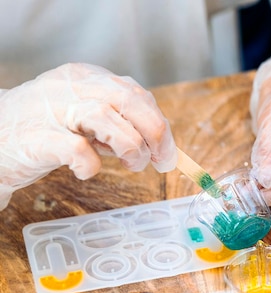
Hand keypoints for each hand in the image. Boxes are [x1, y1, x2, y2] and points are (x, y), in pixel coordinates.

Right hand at [0, 63, 176, 209]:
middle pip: (128, 99)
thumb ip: (115, 123)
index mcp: (85, 77)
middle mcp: (70, 87)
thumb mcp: (81, 117)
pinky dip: (91, 165)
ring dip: (130, 147)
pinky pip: (77, 149)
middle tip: (160, 161)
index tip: (167, 151)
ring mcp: (52, 110)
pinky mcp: (37, 137)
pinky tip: (86, 171)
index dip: (158, 123)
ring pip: (106, 118)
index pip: (135, 93)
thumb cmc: (41, 131)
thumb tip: (157, 146)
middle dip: (155, 132)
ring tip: (131, 165)